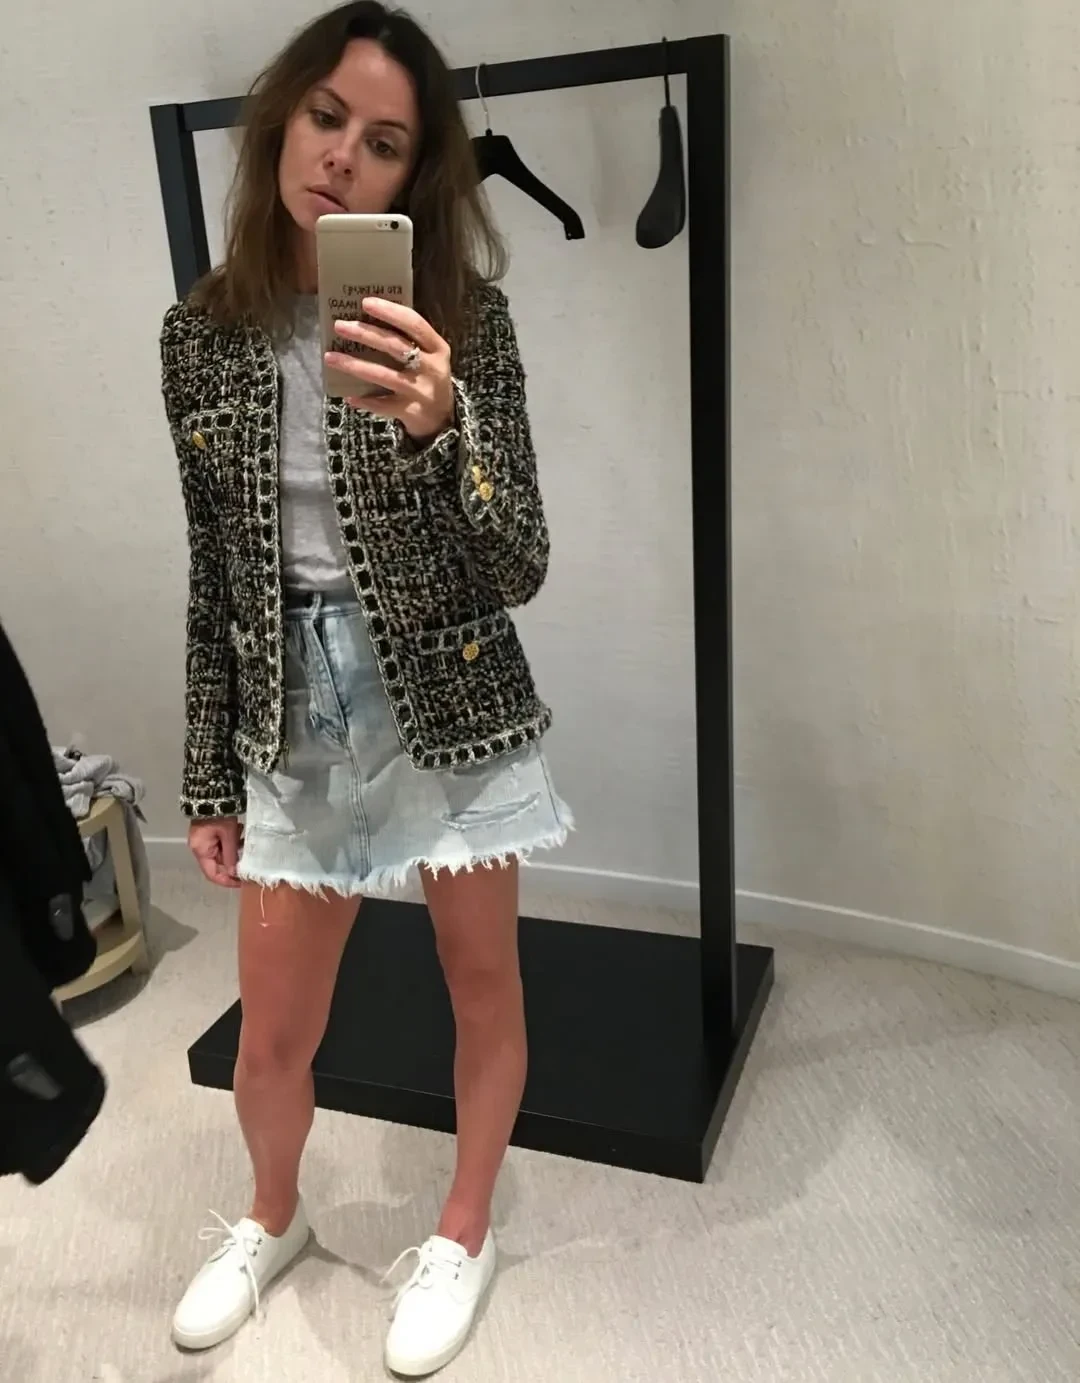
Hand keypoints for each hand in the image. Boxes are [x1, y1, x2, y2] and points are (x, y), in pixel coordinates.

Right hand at [188, 817, 241, 888]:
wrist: (212, 794)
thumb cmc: (220, 816)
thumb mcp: (229, 836)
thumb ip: (231, 856)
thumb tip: (234, 873)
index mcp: (200, 850)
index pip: (212, 874)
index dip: (227, 880)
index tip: (241, 881)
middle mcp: (199, 848)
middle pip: (217, 863)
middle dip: (233, 861)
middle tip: (248, 857)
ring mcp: (203, 840)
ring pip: (221, 853)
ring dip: (234, 849)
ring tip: (243, 839)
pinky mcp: (208, 833)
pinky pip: (221, 843)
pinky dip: (231, 841)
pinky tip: (239, 831)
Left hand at [326, 297, 453, 443]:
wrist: (442, 418)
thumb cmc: (427, 377)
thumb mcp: (428, 356)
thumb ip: (408, 340)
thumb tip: (367, 319)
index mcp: (437, 348)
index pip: (415, 324)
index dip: (390, 312)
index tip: (365, 302)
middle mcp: (431, 368)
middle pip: (395, 346)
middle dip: (365, 334)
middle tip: (339, 326)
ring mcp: (421, 391)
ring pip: (384, 375)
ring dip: (355, 365)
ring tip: (330, 357)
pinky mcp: (410, 411)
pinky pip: (382, 404)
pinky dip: (364, 400)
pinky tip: (349, 395)